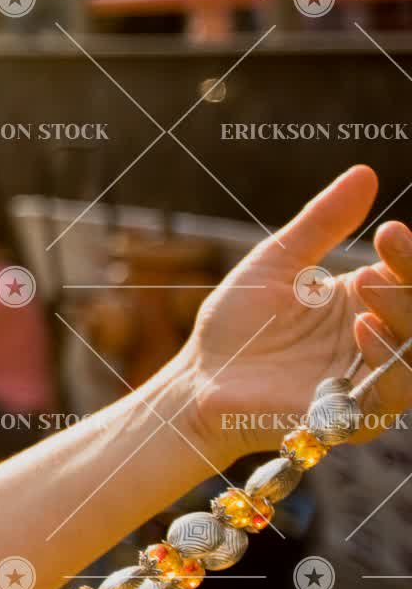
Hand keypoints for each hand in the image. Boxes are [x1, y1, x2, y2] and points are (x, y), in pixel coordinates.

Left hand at [169, 165, 411, 464]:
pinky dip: (387, 359)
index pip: (409, 278)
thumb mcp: (278, 261)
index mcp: (366, 303)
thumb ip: (322, 223)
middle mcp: (379, 341)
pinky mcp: (355, 416)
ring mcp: (370, 379)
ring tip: (367, 283)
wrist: (198, 375)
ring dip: (405, 315)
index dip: (409, 257)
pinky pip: (392, 393)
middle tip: (384, 250)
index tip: (389, 230)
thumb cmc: (236, 322)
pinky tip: (362, 329)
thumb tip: (365, 173)